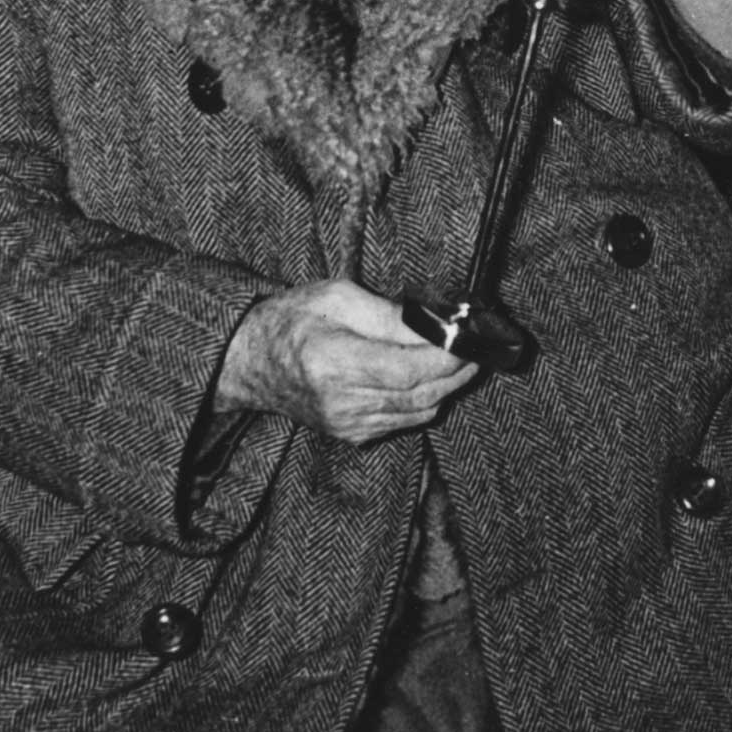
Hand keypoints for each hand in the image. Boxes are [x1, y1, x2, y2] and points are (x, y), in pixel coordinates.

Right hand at [213, 281, 478, 444]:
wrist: (251, 362)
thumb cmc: (292, 319)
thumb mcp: (336, 296)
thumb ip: (388, 313)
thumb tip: (436, 323)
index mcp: (333, 362)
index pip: (408, 369)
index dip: (448, 356)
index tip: (472, 337)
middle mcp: (342, 402)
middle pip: (421, 394)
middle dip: (458, 370)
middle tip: (480, 346)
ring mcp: (347, 425)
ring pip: (419, 412)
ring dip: (448, 386)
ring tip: (462, 358)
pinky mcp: (352, 435)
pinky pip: (404, 421)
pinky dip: (426, 401)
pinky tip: (431, 378)